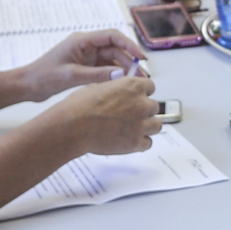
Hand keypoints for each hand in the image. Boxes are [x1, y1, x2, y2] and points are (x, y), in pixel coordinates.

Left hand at [17, 29, 148, 101]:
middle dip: (129, 61)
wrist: (28, 85)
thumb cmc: (43, 76)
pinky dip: (114, 76)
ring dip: (124, 69)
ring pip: (112, 60)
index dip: (129, 45)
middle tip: (141, 76)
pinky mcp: (85, 67)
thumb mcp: (71, 76)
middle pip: (115, 49)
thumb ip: (96, 75)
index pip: (112, 36)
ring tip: (135, 82)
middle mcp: (86, 46)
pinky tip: (122, 84)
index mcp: (82, 40)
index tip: (140, 57)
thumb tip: (120, 75)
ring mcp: (86, 56)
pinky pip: (105, 69)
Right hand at [46, 74, 162, 157]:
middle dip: (144, 111)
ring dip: (147, 127)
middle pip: (154, 107)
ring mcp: (141, 124)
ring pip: (156, 125)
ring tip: (132, 129)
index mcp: (133, 86)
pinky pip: (148, 143)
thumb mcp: (97, 87)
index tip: (137, 98)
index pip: (150, 87)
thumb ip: (115, 90)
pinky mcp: (136, 142)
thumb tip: (116, 94)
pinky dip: (140, 143)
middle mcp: (141, 103)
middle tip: (131, 115)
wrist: (73, 127)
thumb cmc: (80, 107)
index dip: (142, 93)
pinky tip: (129, 141)